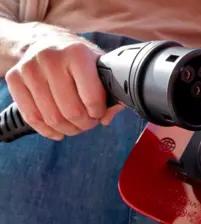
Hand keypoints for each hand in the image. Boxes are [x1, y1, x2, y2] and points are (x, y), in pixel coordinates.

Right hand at [5, 28, 122, 140]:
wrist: (47, 41)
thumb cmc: (79, 58)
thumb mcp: (100, 66)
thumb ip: (111, 90)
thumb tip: (107, 117)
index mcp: (77, 53)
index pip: (91, 98)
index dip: (98, 113)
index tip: (99, 113)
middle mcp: (51, 58)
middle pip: (70, 111)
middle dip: (84, 124)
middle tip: (88, 122)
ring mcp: (29, 68)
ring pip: (51, 117)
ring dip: (68, 129)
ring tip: (76, 125)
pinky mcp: (14, 78)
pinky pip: (31, 117)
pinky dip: (47, 130)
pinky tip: (58, 131)